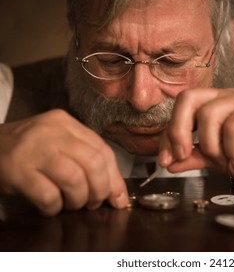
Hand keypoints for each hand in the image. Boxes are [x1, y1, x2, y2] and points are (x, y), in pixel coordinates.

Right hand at [0, 109, 128, 214]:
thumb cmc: (30, 150)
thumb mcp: (59, 144)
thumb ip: (86, 160)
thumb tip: (116, 192)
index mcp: (66, 123)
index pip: (103, 150)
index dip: (114, 178)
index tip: (118, 198)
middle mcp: (52, 132)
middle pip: (93, 163)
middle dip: (100, 190)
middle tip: (94, 203)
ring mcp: (33, 150)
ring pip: (74, 179)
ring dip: (78, 200)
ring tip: (72, 204)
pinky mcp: (17, 170)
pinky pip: (48, 196)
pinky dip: (55, 207)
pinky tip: (51, 206)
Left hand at [158, 88, 233, 182]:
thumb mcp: (220, 159)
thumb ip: (195, 157)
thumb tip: (170, 163)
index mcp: (214, 105)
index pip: (180, 109)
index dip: (168, 134)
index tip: (166, 160)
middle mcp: (226, 98)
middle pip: (188, 98)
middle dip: (178, 130)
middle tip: (183, 154)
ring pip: (210, 114)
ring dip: (213, 145)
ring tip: (227, 159)